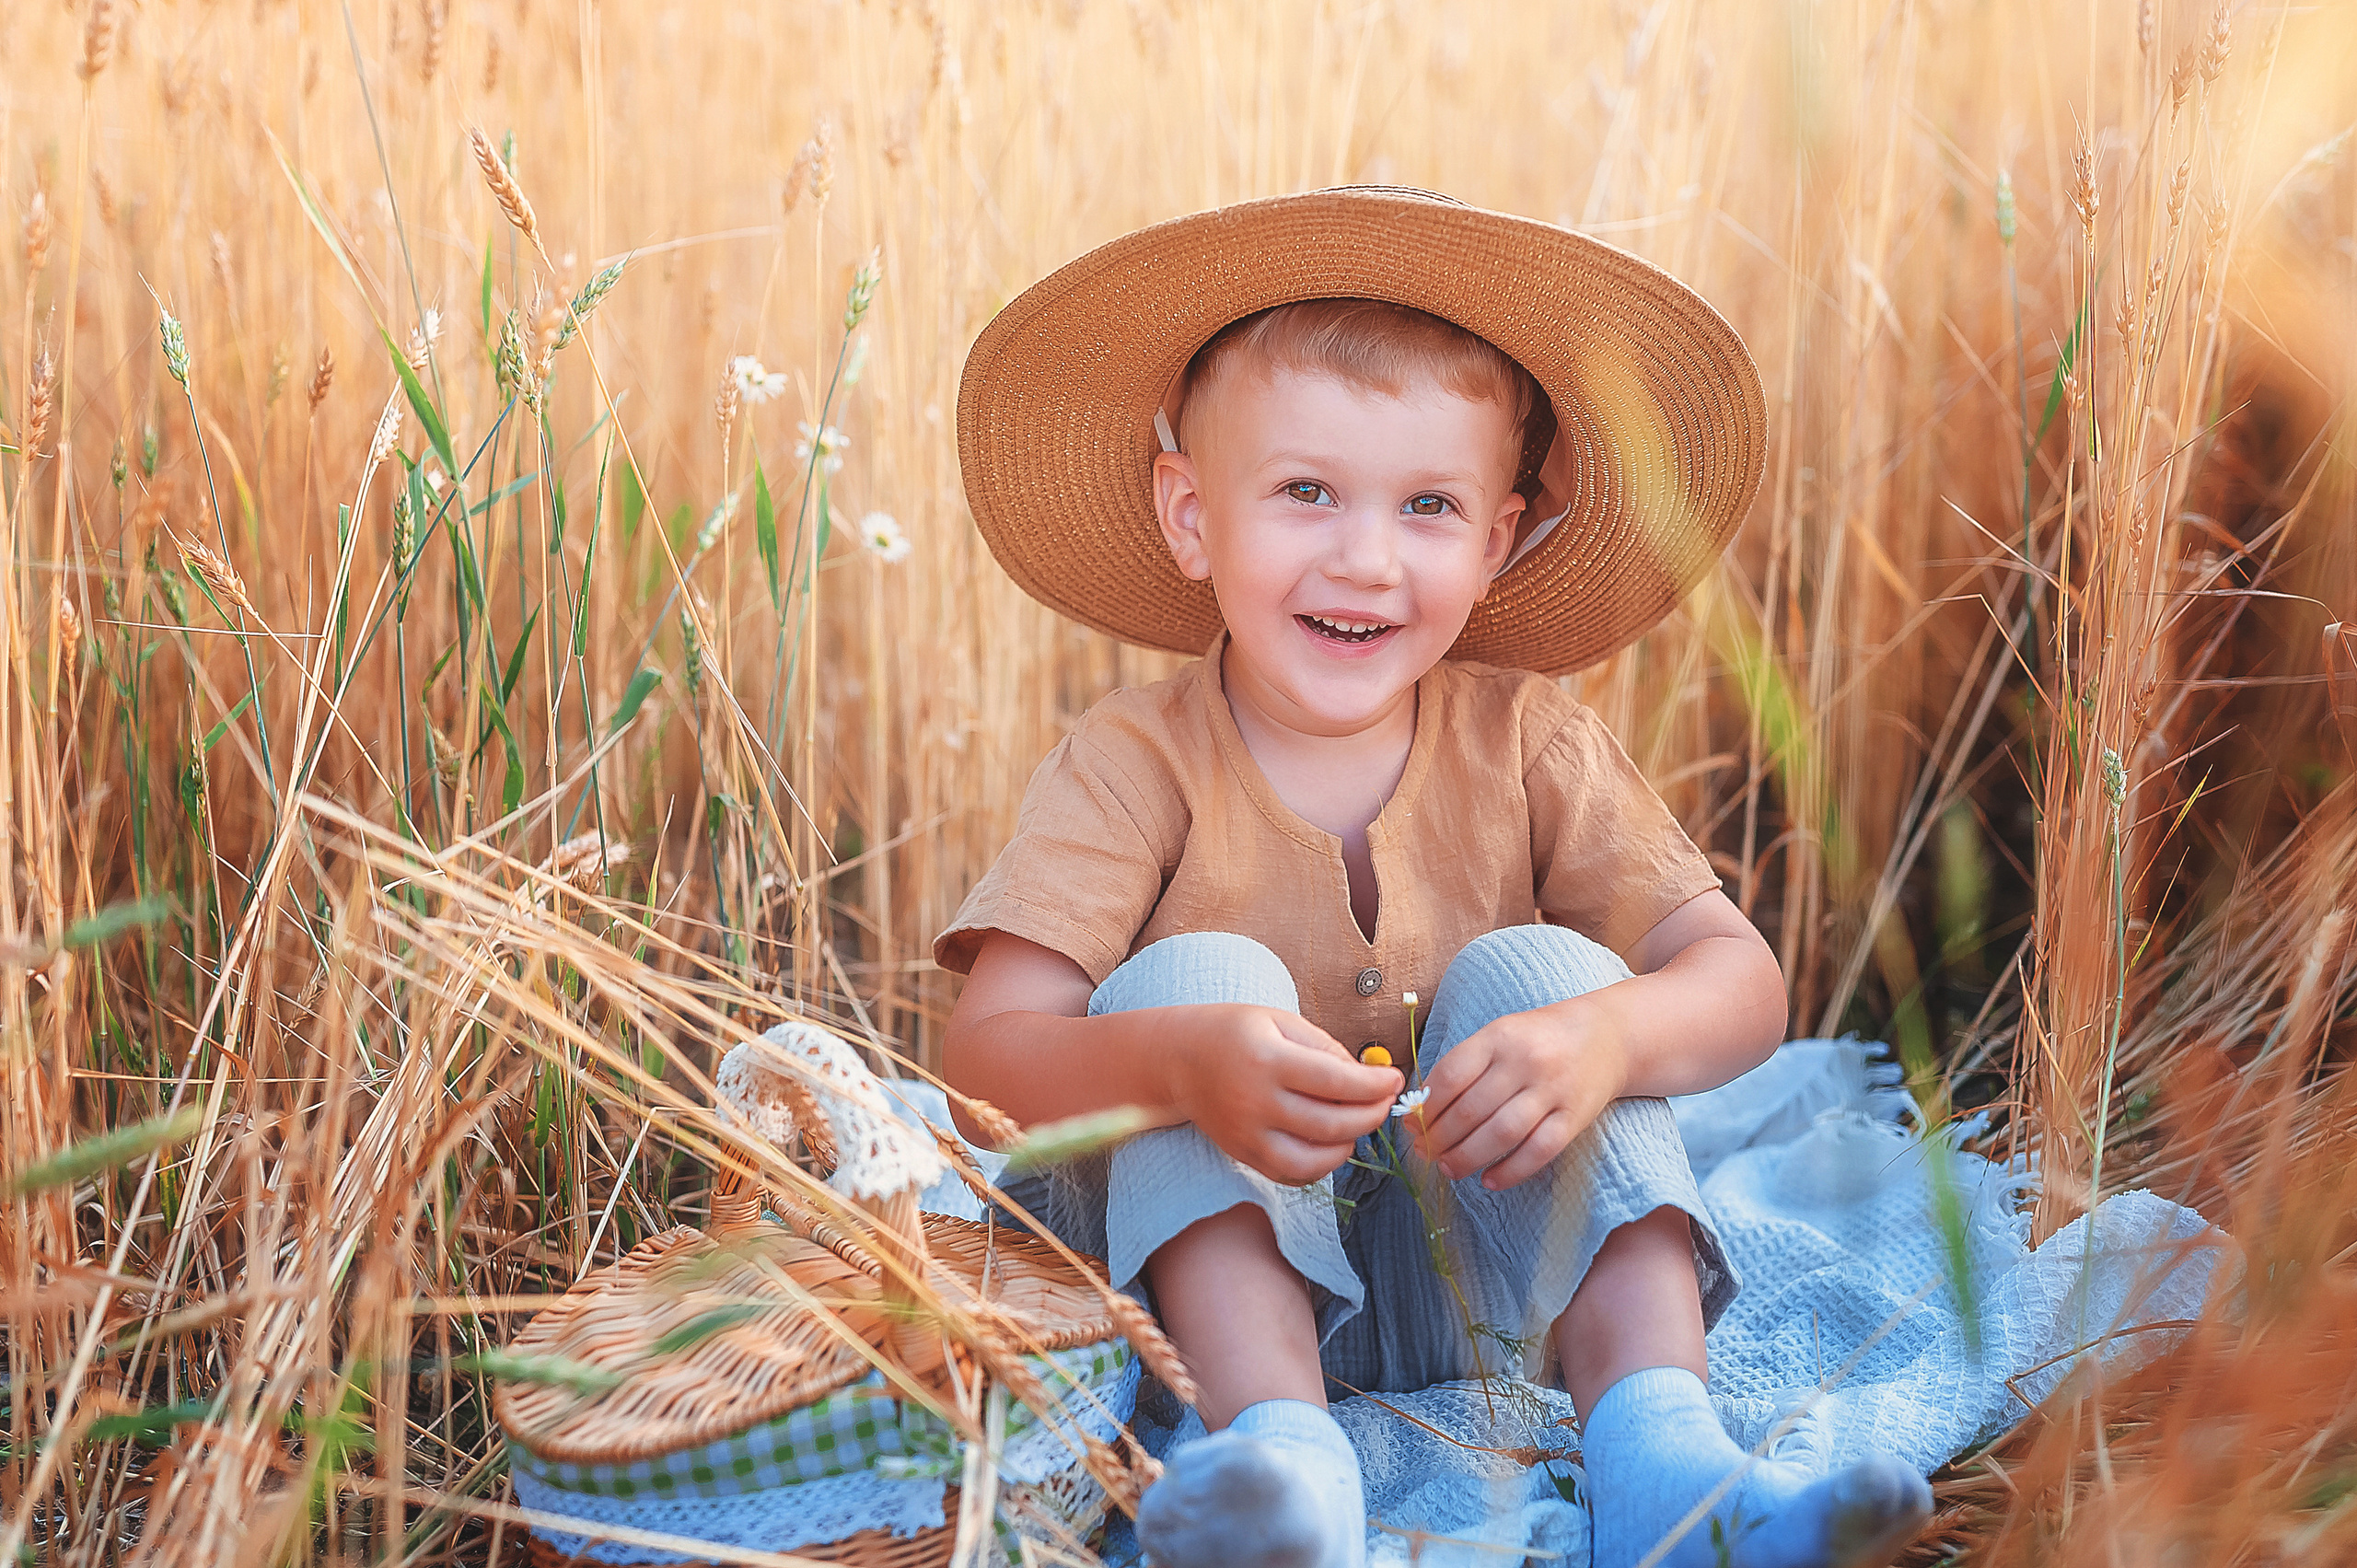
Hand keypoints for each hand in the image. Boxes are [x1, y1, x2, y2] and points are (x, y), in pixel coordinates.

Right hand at [1164, 1005, 1402, 1184]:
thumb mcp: (1279, 1020)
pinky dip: (1321, 1165)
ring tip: (1356, 1121)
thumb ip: (1324, 1047)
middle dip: (1372, 1114)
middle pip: (1332, 1123)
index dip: (1374, 1084)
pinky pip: (1293, 1174)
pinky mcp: (1244, 1155)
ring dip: (1349, 1144)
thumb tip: (1366, 1075)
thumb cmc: (1235, 1032)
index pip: (1335, 1080)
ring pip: (1316, 1159)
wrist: (1179, 1060)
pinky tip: (1329, 1141)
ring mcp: (1248, 1135)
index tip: (1395, 1079)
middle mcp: (1256, 1102)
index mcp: (1267, 1059)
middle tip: (1385, 1100)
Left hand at [1406, 999, 1626, 1190]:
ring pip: (1501, 1134)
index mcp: (1499, 1036)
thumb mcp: (1500, 1035)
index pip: (1451, 1076)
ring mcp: (1552, 1091)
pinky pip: (1538, 1152)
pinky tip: (1489, 1181)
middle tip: (1426, 1153)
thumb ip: (1465, 1067)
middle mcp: (1525, 1062)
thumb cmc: (1539, 1038)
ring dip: (1468, 1158)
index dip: (1427, 1107)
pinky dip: (1510, 1171)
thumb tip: (1422, 1110)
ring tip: (1449, 1169)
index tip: (1413, 1125)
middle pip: (1471, 1111)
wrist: (1608, 1036)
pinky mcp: (1574, 1117)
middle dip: (1441, 1139)